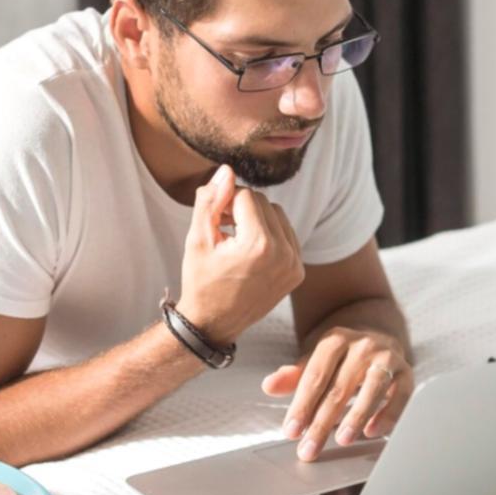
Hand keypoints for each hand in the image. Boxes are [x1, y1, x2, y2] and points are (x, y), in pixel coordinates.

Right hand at [176, 164, 304, 345]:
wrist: (213, 324)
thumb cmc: (200, 282)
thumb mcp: (197, 239)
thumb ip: (210, 202)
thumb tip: (226, 170)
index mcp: (259, 246)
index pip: (246, 196)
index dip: (225, 201)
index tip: (212, 218)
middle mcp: (284, 254)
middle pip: (265, 202)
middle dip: (241, 207)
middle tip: (221, 225)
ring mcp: (294, 265)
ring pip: (278, 215)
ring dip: (257, 218)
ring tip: (235, 237)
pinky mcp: (298, 272)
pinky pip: (288, 235)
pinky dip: (270, 234)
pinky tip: (250, 249)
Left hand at [263, 326, 414, 461]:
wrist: (378, 335)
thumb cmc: (341, 358)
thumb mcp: (315, 361)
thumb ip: (293, 376)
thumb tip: (269, 385)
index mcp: (335, 339)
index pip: (315, 376)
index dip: (302, 406)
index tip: (291, 432)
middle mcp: (362, 345)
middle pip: (339, 387)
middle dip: (322, 422)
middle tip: (309, 449)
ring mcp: (387, 357)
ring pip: (373, 387)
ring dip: (356, 415)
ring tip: (342, 439)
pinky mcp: (406, 372)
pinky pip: (400, 395)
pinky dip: (388, 415)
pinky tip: (373, 432)